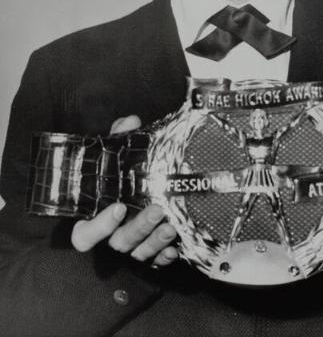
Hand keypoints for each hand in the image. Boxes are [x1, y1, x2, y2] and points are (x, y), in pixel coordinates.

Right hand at [71, 115, 177, 267]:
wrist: (132, 191)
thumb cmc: (117, 177)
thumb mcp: (116, 156)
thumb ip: (119, 139)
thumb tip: (131, 121)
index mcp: (95, 218)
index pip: (85, 234)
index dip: (99, 226)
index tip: (117, 207)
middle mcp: (111, 236)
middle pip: (120, 241)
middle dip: (139, 227)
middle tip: (157, 210)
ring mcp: (130, 247)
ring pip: (139, 252)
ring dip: (156, 241)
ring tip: (172, 225)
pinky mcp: (148, 254)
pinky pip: (155, 262)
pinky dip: (165, 256)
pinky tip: (176, 248)